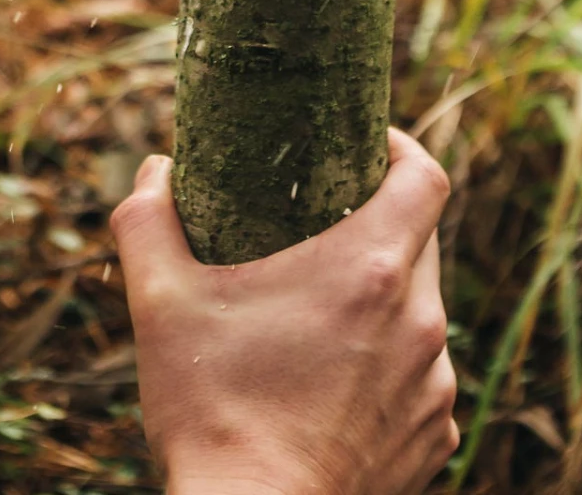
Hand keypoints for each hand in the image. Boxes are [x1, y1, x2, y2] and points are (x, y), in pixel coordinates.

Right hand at [111, 129, 457, 494]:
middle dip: (375, 221)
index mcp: (368, 269)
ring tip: (316, 309)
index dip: (400, 147)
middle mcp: (419, 321)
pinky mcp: (433, 438)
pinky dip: (386, 364)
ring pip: (420, 310)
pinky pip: (420, 376)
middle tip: (320, 222)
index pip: (426, 177)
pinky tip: (330, 380)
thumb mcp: (160, 301)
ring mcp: (433, 386)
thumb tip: (152, 172)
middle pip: (420, 239)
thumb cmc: (211, 411)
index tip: (367, 143)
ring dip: (379, 297)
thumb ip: (147, 220)